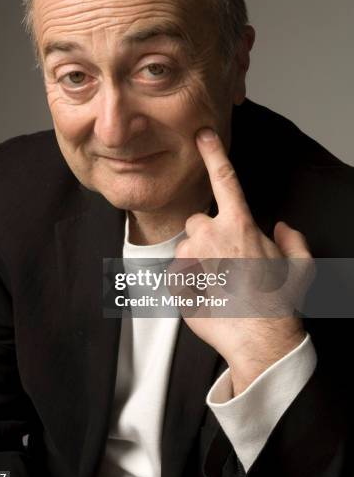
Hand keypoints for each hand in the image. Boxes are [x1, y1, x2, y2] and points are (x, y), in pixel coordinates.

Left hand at [169, 127, 313, 394]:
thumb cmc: (280, 304)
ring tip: (219, 286)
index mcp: (240, 225)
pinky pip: (178, 274)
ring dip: (198, 261)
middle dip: (208, 236)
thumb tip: (282, 226)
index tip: (203, 134)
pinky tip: (208, 297)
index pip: (224, 178)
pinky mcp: (177, 279)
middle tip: (226, 264)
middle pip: (198, 222)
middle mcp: (211, 235)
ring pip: (187, 248)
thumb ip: (293, 240)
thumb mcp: (300, 268)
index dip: (213, 153)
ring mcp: (191, 257)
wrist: (259, 341)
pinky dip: (189, 283)